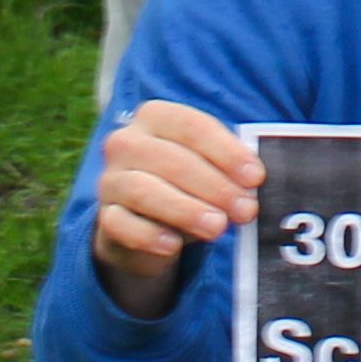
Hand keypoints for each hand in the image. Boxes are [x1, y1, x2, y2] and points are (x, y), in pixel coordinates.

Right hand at [86, 99, 262, 319]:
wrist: (145, 225)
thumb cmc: (186, 185)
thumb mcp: (208, 169)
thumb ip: (229, 170)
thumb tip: (256, 184)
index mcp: (155, 116)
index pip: (191, 125)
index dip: (226, 151)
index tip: (256, 178)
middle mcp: (126, 142)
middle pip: (172, 159)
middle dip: (214, 186)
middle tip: (246, 210)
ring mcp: (110, 180)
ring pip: (144, 190)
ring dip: (185, 210)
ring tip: (218, 228)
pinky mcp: (104, 217)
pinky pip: (121, 224)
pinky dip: (149, 235)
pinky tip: (174, 245)